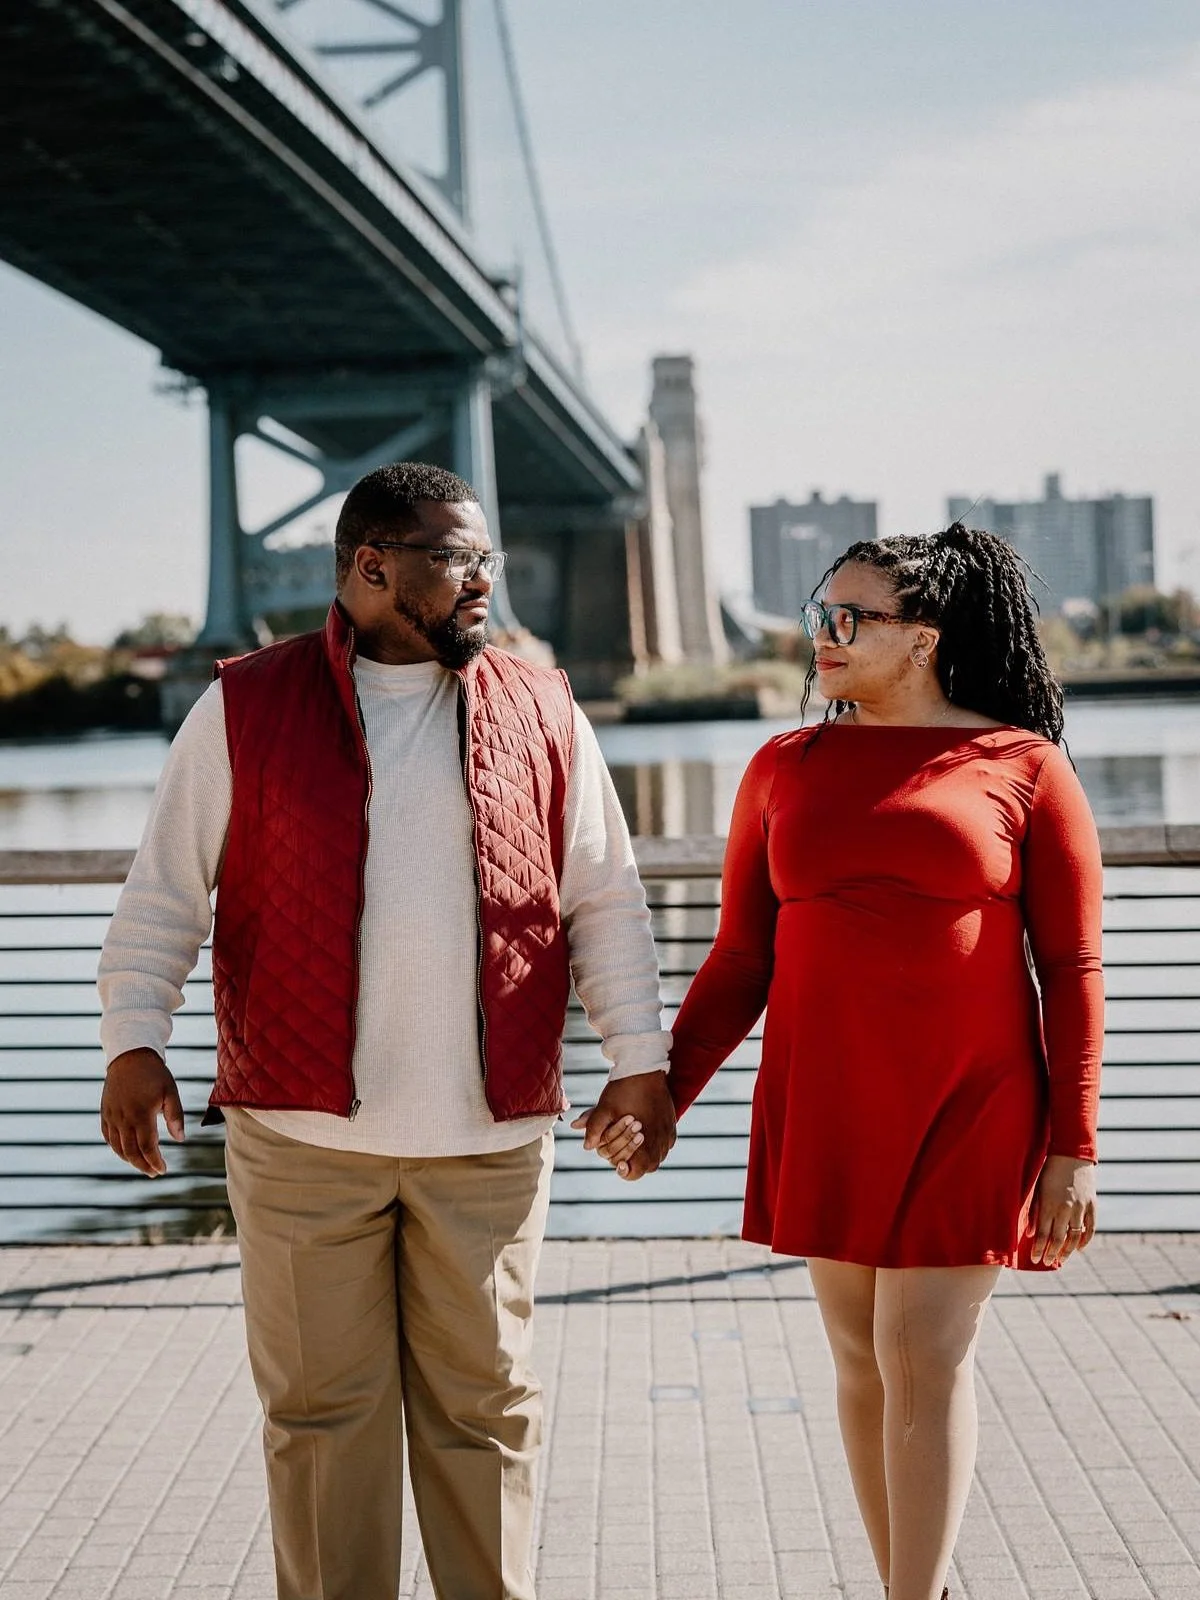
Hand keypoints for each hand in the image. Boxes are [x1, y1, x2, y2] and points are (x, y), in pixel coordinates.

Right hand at [100, 1048, 185, 1176]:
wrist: (129, 1056)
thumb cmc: (154, 1074)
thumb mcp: (170, 1092)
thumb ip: (175, 1117)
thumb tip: (180, 1140)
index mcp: (141, 1115)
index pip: (147, 1147)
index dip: (155, 1162)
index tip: (163, 1170)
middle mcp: (123, 1119)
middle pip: (131, 1152)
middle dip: (143, 1166)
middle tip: (154, 1173)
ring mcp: (112, 1116)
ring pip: (118, 1147)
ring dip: (130, 1160)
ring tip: (143, 1166)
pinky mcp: (105, 1112)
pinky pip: (108, 1137)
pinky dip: (117, 1148)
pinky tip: (126, 1152)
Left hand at [571, 1070, 675, 1180]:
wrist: (644, 1067)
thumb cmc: (623, 1089)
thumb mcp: (604, 1109)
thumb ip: (594, 1129)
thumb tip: (586, 1146)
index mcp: (644, 1141)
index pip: (637, 1172)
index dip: (626, 1171)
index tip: (617, 1164)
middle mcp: (660, 1140)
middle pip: (648, 1166)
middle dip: (634, 1162)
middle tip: (622, 1154)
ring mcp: (668, 1132)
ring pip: (658, 1156)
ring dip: (645, 1155)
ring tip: (632, 1146)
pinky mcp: (672, 1124)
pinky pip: (665, 1143)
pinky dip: (654, 1143)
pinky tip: (644, 1134)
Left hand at [1027, 1153, 1097, 1266]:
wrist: (1071, 1154)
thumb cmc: (1049, 1170)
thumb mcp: (1036, 1188)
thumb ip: (1033, 1211)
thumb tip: (1030, 1233)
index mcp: (1049, 1204)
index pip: (1042, 1234)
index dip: (1038, 1249)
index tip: (1035, 1259)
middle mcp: (1065, 1208)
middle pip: (1058, 1238)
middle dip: (1051, 1253)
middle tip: (1047, 1262)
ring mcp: (1080, 1207)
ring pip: (1075, 1236)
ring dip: (1068, 1250)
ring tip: (1061, 1259)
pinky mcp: (1092, 1205)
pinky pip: (1091, 1227)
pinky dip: (1085, 1240)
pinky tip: (1079, 1248)